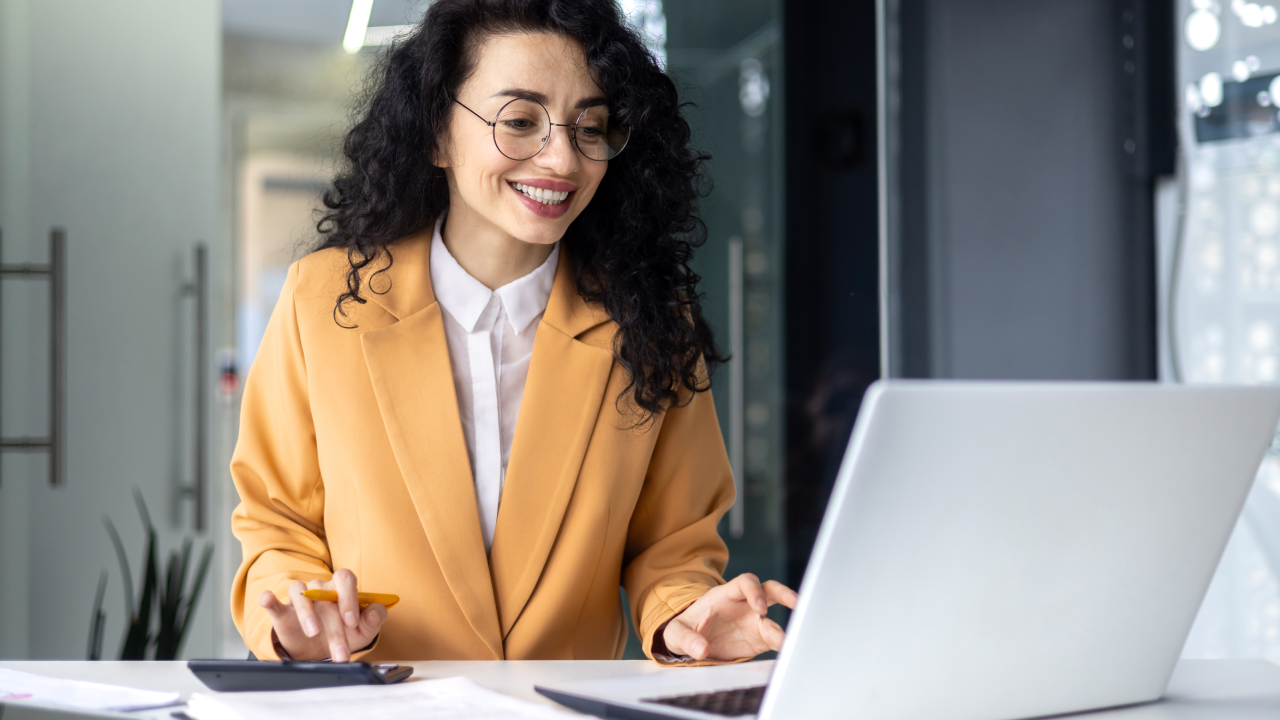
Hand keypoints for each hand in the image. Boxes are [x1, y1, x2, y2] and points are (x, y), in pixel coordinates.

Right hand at [259, 568, 386, 661]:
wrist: (320, 651)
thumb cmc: (344, 634)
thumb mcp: (364, 631)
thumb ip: (374, 619)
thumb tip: (374, 612)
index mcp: (341, 589)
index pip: (345, 578)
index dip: (349, 597)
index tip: (352, 621)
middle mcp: (320, 589)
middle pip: (325, 595)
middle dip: (334, 626)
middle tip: (340, 650)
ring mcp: (300, 599)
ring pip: (300, 593)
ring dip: (307, 613)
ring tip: (313, 632)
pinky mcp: (282, 613)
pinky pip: (273, 602)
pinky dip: (269, 599)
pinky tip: (268, 599)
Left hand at [660, 573, 797, 661]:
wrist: (691, 642)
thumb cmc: (685, 629)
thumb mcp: (677, 632)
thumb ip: (687, 639)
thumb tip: (701, 649)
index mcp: (725, 596)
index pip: (745, 582)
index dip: (755, 591)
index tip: (760, 608)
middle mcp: (744, 605)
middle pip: (770, 590)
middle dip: (784, 594)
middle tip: (795, 604)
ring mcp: (753, 622)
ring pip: (775, 619)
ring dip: (783, 629)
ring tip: (788, 642)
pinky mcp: (757, 639)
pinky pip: (774, 640)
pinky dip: (782, 645)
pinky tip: (787, 652)